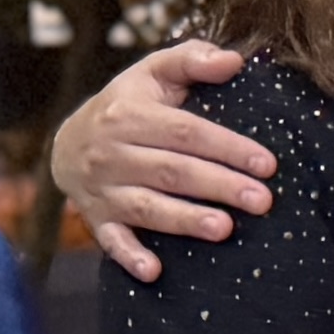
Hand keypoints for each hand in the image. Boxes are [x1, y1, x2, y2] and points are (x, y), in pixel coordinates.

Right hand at [59, 40, 273, 276]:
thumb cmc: (127, 105)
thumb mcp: (153, 73)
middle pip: (173, 171)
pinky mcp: (97, 218)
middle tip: (262, 200)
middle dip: (220, 186)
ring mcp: (102, 189)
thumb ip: (191, 61)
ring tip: (225, 229)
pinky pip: (111, 240)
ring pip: (148, 206)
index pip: (186, 132)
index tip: (267, 163)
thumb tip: (235, 60)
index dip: (227, 147)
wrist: (66, 142)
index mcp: (129, 114)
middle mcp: (112, 152)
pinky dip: (130, 256)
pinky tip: (154, 272)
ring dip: (185, 220)